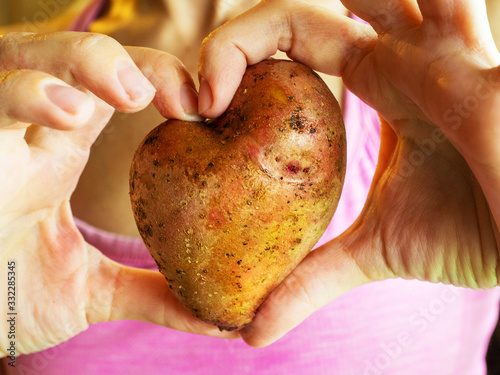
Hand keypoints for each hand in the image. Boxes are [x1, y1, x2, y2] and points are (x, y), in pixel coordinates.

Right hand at [0, 31, 236, 355]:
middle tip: (168, 95)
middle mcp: (25, 133)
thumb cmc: (9, 296)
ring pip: (19, 63)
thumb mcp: (89, 294)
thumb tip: (221, 317)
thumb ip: (152, 295)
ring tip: (116, 98)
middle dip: (114, 60)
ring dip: (68, 68)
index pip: (111, 89)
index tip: (202, 107)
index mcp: (59, 150)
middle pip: (66, 59)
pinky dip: (18, 96)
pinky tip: (61, 116)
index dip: (156, 78)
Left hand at [198, 0, 499, 345]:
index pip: (289, 47)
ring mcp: (438, 49)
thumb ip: (311, 278)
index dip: (235, 62)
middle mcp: (401, 59)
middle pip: (305, 15)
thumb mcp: (374, 250)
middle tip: (204, 87)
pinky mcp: (471, 57)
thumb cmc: (472, 233)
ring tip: (264, 20)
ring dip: (316, 0)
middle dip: (246, 33)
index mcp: (376, 89)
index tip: (198, 108)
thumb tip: (250, 330)